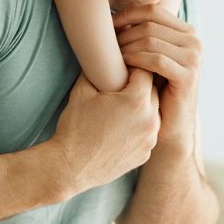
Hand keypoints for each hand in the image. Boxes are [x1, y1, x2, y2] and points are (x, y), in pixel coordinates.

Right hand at [52, 69, 159, 192]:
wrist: (69, 167)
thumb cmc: (75, 127)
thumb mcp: (82, 90)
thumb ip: (96, 69)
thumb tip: (101, 56)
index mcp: (137, 101)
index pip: (145, 71)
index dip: (133, 66)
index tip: (121, 67)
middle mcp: (150, 120)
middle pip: (153, 90)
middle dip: (140, 84)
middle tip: (120, 84)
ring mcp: (150, 140)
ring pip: (154, 111)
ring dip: (142, 105)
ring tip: (120, 106)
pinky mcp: (145, 154)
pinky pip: (149, 131)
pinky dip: (139, 125)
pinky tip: (121, 126)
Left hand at [113, 4, 202, 147]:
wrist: (169, 126)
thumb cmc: (153, 88)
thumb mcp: (149, 55)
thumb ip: (141, 33)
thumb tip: (110, 11)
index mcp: (186, 31)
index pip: (152, 11)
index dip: (126, 16)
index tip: (106, 27)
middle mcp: (194, 41)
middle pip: (150, 24)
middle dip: (124, 34)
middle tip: (106, 47)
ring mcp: (194, 58)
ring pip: (151, 40)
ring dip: (126, 47)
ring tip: (112, 58)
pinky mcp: (189, 76)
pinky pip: (156, 59)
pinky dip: (135, 60)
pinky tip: (123, 67)